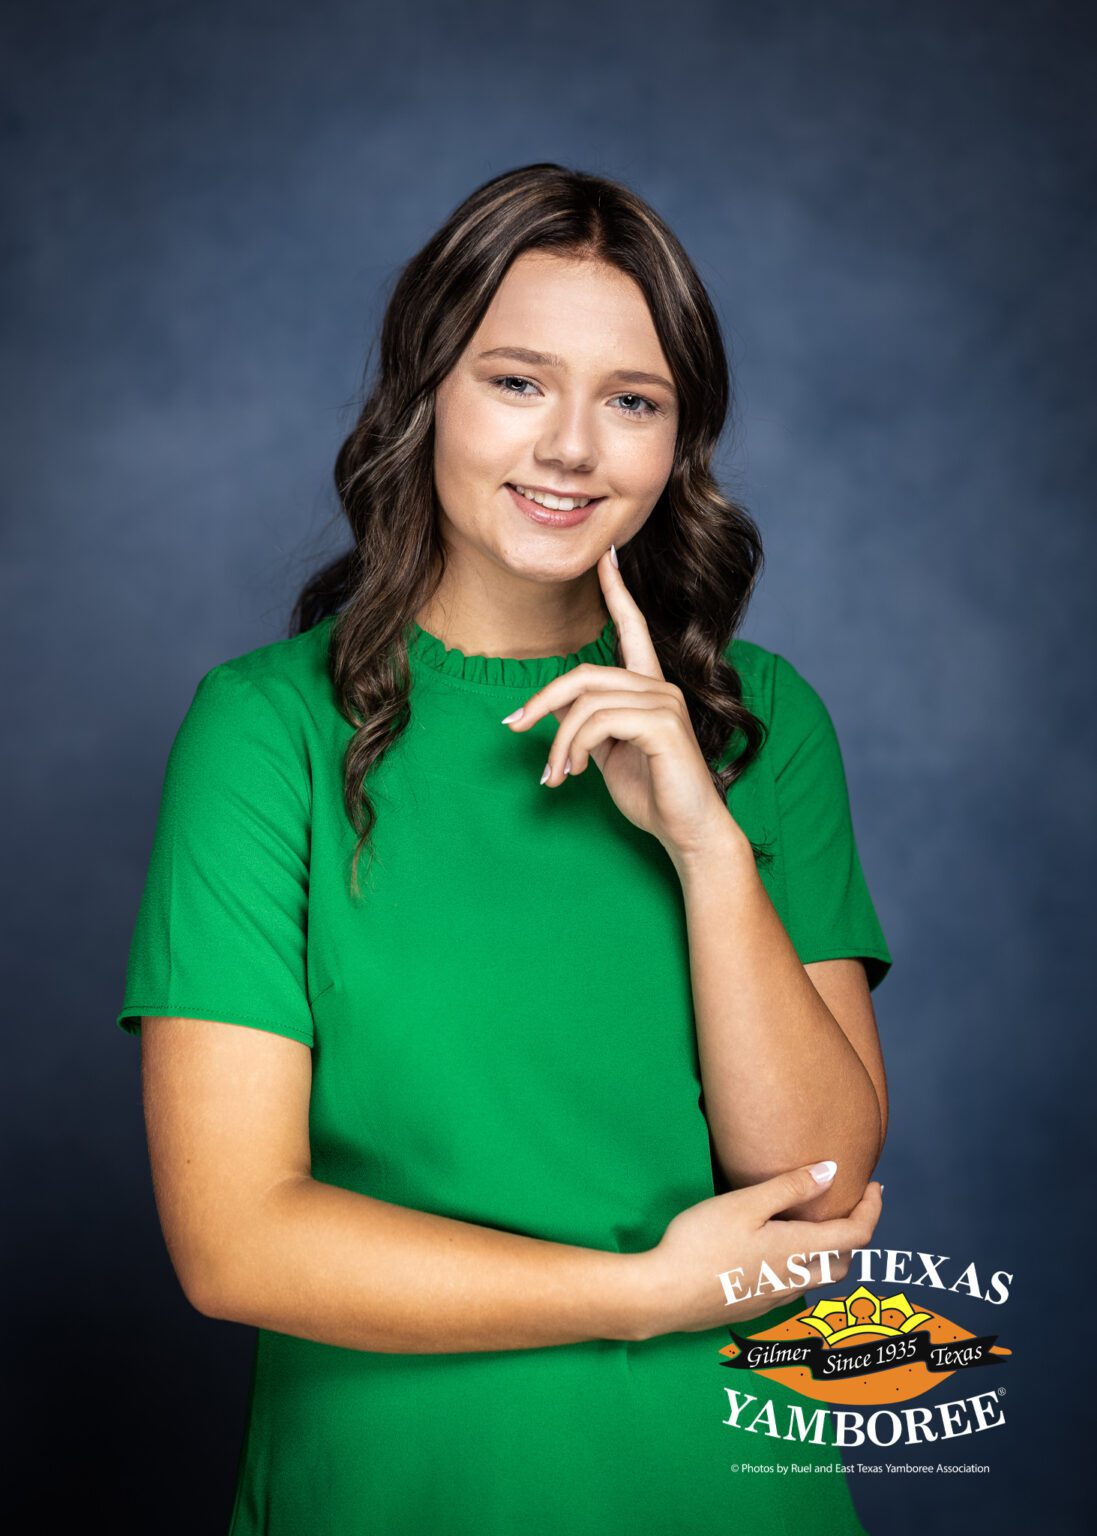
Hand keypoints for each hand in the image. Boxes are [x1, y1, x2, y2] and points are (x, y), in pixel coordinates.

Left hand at [501, 546, 736, 860]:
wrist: (687, 832)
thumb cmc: (652, 795)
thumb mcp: (609, 754)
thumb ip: (589, 725)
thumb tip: (553, 712)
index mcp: (649, 688)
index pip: (633, 629)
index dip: (618, 592)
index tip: (606, 558)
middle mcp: (660, 687)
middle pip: (584, 674)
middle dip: (543, 701)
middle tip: (515, 729)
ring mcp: (664, 703)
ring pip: (586, 702)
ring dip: (558, 741)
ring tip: (555, 774)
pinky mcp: (663, 724)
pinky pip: (598, 721)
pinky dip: (573, 748)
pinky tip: (573, 774)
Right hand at [632, 1164, 883, 1339]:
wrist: (664, 1296)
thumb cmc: (702, 1243)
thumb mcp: (745, 1204)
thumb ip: (790, 1188)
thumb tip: (833, 1171)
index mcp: (798, 1251)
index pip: (856, 1235)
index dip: (872, 1210)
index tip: (874, 1187)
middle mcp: (794, 1279)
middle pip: (843, 1262)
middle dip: (854, 1234)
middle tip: (848, 1206)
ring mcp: (774, 1297)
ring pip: (819, 1278)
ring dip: (829, 1253)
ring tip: (815, 1225)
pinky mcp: (753, 1307)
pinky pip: (794, 1286)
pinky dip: (802, 1266)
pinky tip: (778, 1252)